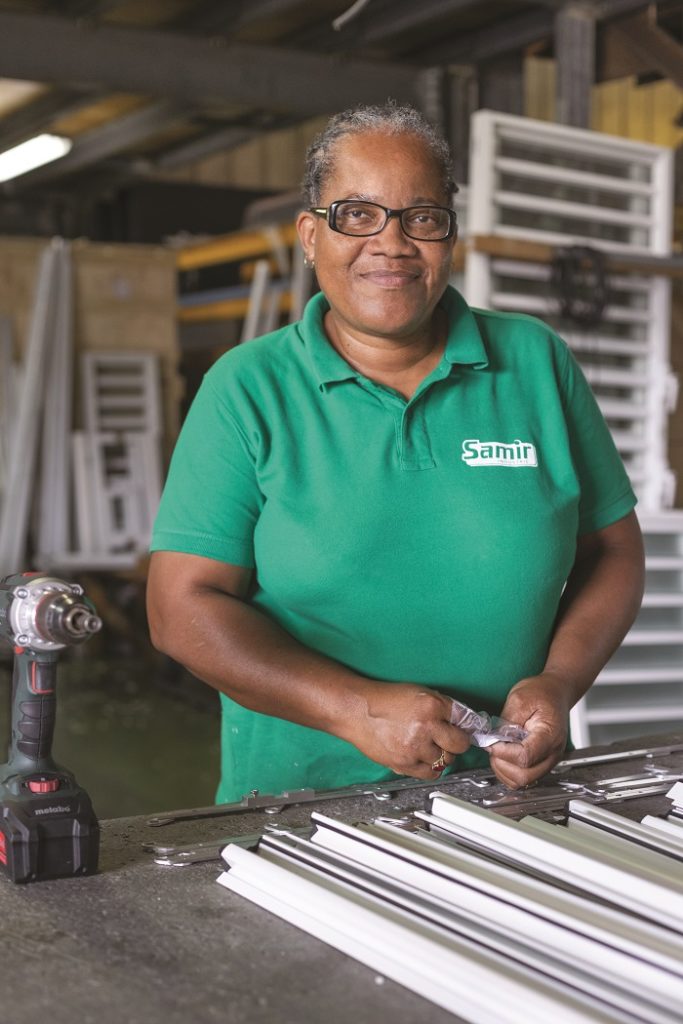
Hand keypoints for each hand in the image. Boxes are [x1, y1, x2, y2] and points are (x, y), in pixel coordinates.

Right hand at [347, 683, 470, 779]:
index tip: (469, 729)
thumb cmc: (383, 700)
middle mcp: (426, 726)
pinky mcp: (405, 763)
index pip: (465, 719)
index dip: (467, 725)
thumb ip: (441, 706)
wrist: (356, 710)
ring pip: (446, 760)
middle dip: (457, 741)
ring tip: (429, 745)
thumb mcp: (417, 693)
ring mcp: (415, 747)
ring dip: (442, 754)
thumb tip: (461, 720)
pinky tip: (424, 757)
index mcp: (431, 705)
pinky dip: (431, 767)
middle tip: (450, 739)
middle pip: (459, 743)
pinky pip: (431, 773)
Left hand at [488, 672, 570, 787]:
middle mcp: (552, 753)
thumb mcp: (520, 698)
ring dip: (504, 770)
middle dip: (502, 764)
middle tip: (493, 747)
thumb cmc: (542, 693)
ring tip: (498, 751)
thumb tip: (494, 739)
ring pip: (523, 782)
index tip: (493, 742)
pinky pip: (523, 779)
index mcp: (549, 735)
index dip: (504, 752)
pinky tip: (504, 756)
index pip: (525, 757)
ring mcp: (548, 760)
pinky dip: (508, 772)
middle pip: (524, 776)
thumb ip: (507, 722)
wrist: (555, 693)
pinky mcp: (541, 763)